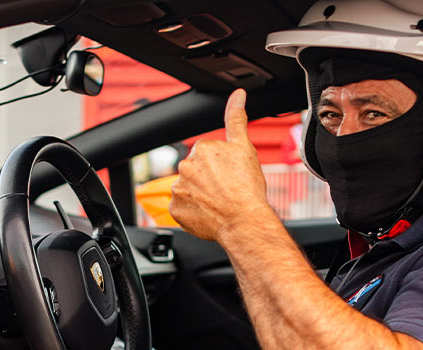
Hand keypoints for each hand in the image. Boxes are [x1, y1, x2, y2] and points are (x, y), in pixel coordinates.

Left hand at [170, 89, 276, 241]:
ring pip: (189, 190)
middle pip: (196, 172)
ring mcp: (178, 189)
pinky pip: (183, 208)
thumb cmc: (247, 187)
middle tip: (226, 190)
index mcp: (201, 149)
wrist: (244, 221)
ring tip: (219, 203)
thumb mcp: (245, 148)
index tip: (231, 176)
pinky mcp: (175, 209)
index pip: (207, 156)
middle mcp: (185, 167)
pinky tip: (209, 213)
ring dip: (200, 195)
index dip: (221, 167)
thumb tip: (238, 94)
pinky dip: (193, 211)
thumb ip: (236, 119)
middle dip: (208, 180)